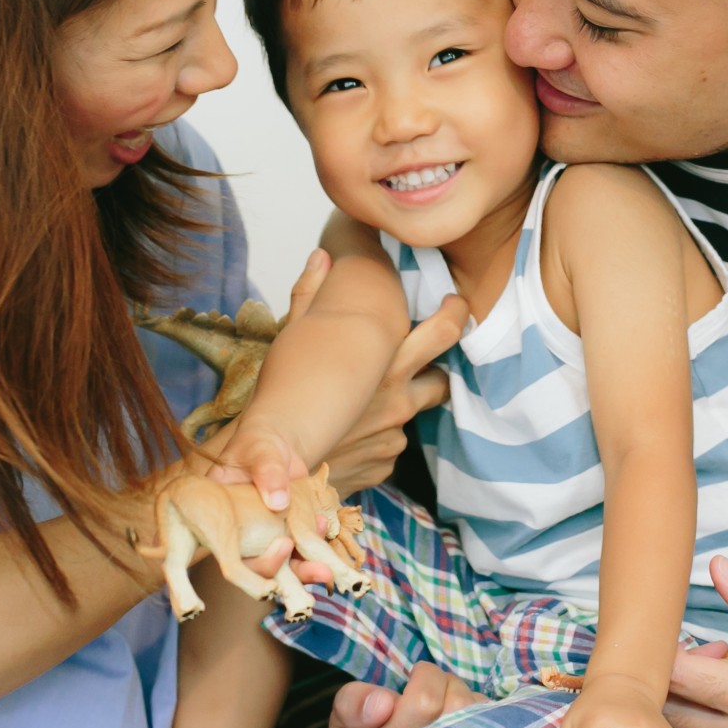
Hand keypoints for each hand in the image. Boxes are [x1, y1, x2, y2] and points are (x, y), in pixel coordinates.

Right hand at [171, 420, 330, 586]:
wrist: (277, 445)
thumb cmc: (258, 444)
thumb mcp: (261, 453)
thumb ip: (268, 472)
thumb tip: (279, 501)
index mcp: (219, 518)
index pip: (228, 550)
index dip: (251, 561)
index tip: (283, 547)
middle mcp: (238, 535)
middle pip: (255, 564)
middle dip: (285, 573)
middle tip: (318, 572)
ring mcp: (262, 538)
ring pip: (277, 565)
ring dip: (303, 571)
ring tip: (328, 570)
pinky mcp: (283, 535)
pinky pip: (295, 552)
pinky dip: (312, 550)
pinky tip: (324, 528)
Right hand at [278, 248, 462, 498]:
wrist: (271, 472)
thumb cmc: (278, 401)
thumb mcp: (291, 342)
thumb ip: (310, 296)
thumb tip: (321, 255)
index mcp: (381, 365)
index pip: (443, 334)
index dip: (456, 317)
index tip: (455, 306)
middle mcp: (396, 400)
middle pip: (443, 380)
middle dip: (442, 370)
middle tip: (432, 363)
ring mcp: (393, 436)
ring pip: (412, 413)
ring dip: (400, 405)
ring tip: (372, 403)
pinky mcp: (385, 464)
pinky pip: (391, 444)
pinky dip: (377, 437)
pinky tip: (350, 435)